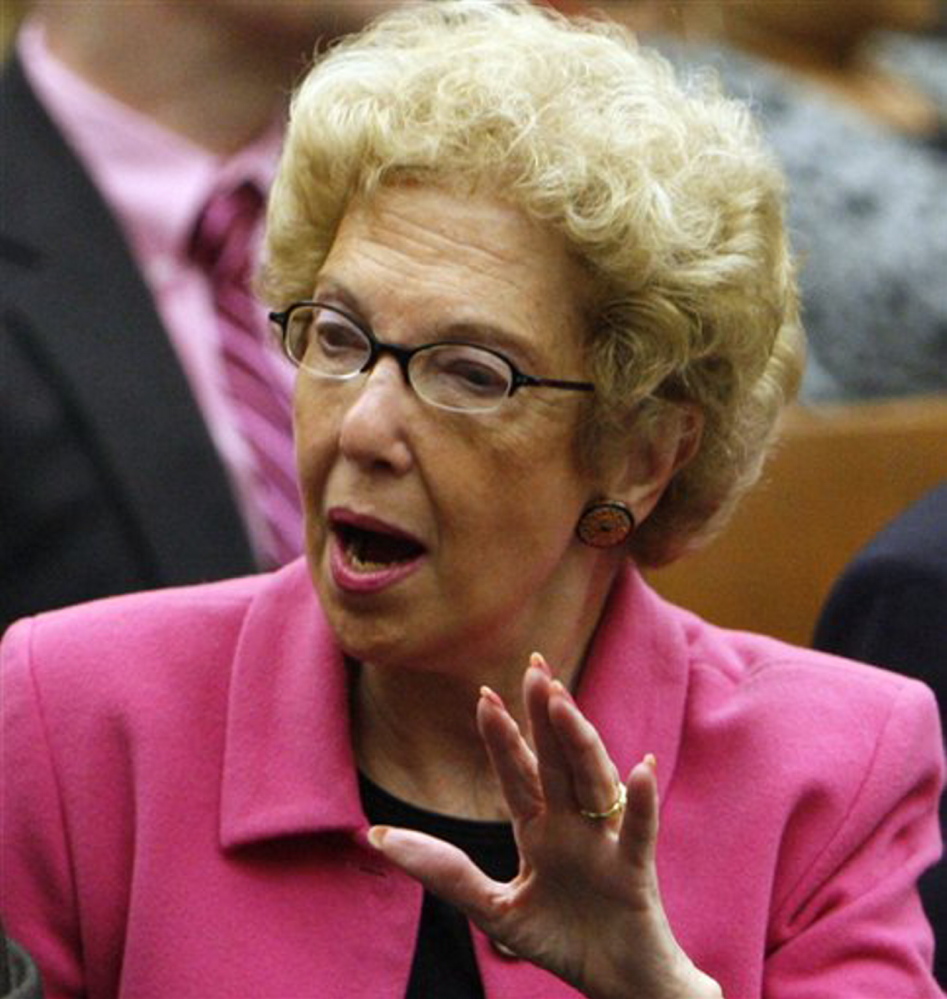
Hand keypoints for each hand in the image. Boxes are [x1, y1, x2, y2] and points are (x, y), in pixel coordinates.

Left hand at [367, 654, 722, 998]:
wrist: (619, 987)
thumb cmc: (561, 941)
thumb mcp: (493, 908)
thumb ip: (443, 871)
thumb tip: (375, 836)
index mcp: (540, 830)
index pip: (519, 773)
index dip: (502, 736)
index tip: (483, 695)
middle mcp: (572, 825)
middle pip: (556, 761)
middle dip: (544, 716)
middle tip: (534, 667)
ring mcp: (604, 843)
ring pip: (592, 781)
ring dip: (579, 742)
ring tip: (562, 703)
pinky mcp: (634, 872)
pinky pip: (638, 832)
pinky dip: (640, 803)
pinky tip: (640, 769)